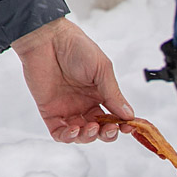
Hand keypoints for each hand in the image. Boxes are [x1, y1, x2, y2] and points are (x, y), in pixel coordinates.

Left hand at [12, 17, 133, 141]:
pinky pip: (59, 133)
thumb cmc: (76, 47)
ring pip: (81, 135)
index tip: (128, 127)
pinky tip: (74, 130)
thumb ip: (113, 94)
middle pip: (99, 129)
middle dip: (106, 134)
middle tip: (109, 128)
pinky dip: (68, 137)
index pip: (114, 116)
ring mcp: (67, 108)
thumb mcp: (102, 69)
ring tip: (91, 127)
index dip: (122, 124)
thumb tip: (129, 115)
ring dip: (88, 137)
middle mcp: (84, 103)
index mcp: (100, 93)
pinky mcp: (50, 111)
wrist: (47, 39)